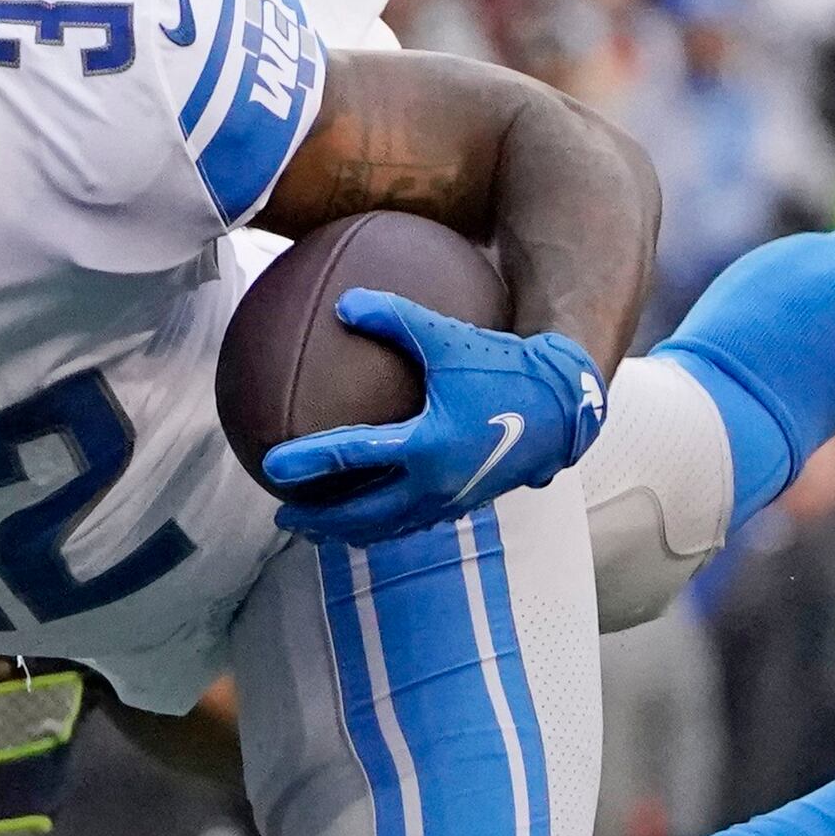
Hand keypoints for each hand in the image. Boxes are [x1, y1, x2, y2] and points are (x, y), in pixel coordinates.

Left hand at [258, 292, 608, 544]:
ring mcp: (449, 500)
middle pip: (362, 515)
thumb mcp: (449, 336)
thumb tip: (343, 304)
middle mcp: (435, 483)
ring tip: (318, 531)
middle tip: (283, 516)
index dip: (309, 461)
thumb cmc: (505, 367)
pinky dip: (382, 526)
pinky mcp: (464, 503)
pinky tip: (367, 517)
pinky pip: (411, 523)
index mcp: (427, 445)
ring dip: (348, 532)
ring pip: (387, 528)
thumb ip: (395, 316)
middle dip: (320, 520)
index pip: (354, 457)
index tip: (271, 466)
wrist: (563, 406)